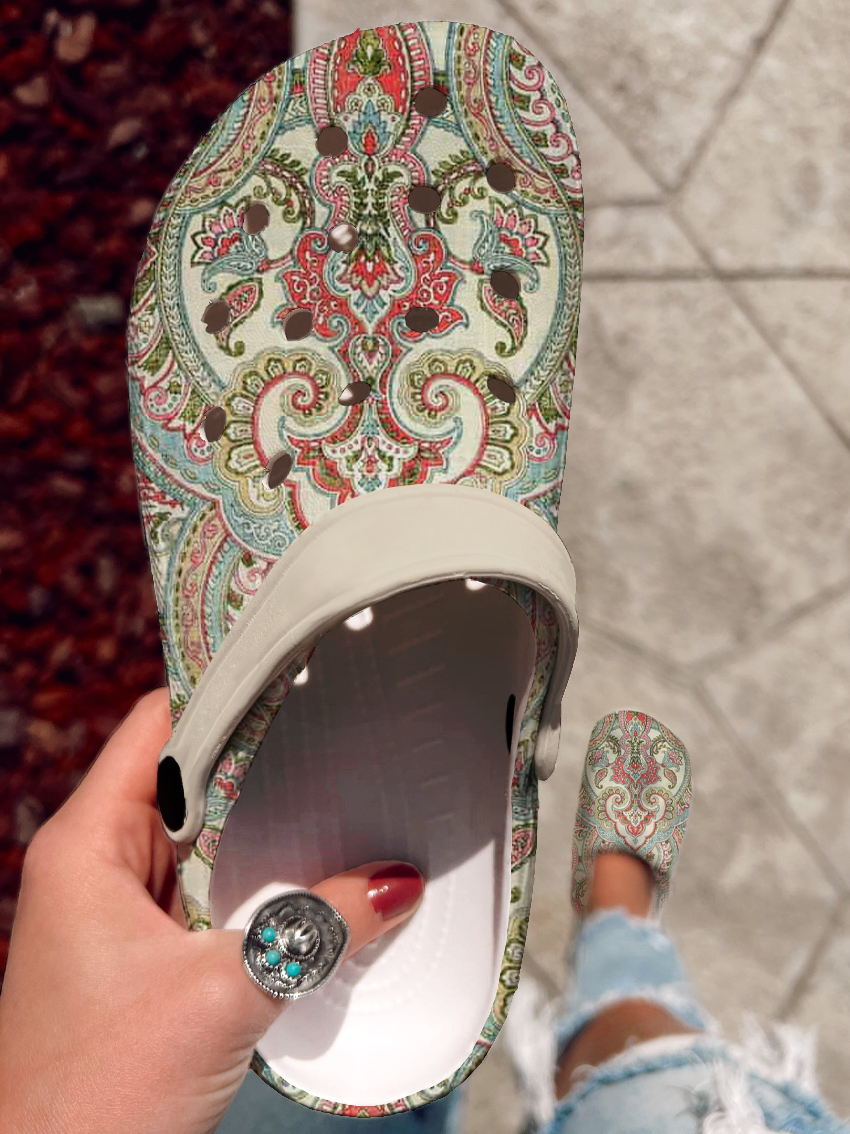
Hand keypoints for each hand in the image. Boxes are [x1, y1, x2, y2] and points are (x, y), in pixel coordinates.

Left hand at [0, 689, 424, 1133]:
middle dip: (264, 757)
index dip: (224, 684)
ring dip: (266, 826)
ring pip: (204, 837)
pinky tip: (313, 876)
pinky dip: (257, 880)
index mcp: (85, 845)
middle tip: (344, 725)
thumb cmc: (96, 1099)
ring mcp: (119, 912)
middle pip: (188, 775)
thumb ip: (318, 929)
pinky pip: (208, 891)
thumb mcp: (223, 996)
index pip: (158, 724)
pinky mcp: (144, 956)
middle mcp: (95, 865)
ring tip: (344, 791)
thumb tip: (399, 882)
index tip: (296, 662)